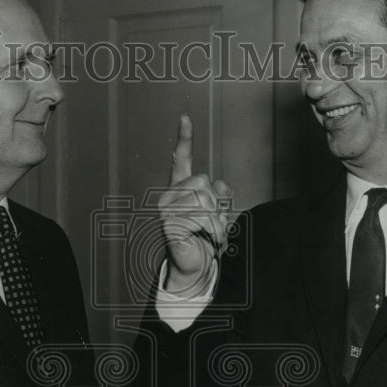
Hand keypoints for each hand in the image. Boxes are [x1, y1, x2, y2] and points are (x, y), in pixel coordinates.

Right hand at [158, 114, 232, 294]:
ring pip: (204, 200)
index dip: (184, 139)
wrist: (194, 268)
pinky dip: (214, 231)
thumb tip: (220, 186)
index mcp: (180, 190)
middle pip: (203, 182)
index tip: (185, 118)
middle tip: (216, 225)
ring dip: (217, 221)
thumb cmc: (204, 241)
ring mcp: (166, 210)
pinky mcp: (169, 225)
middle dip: (218, 205)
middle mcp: (169, 196)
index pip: (181, 160)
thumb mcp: (217, 214)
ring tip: (215, 236)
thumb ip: (219, 195)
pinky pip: (201, 217)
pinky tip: (210, 242)